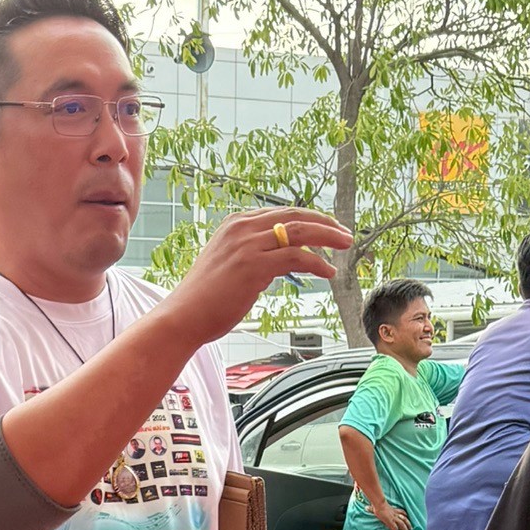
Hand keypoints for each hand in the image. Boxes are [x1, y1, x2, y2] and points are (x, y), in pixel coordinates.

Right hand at [166, 208, 353, 349]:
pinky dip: (317, 263)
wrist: (183, 316)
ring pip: (300, 232)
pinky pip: (297, 257)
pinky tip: (328, 272)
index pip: (280, 213)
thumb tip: (277, 260)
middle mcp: (241, 228)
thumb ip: (250, 254)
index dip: (308, 218)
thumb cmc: (204, 299)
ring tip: (346, 245)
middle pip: (295, 215)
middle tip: (345, 233)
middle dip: (325, 223)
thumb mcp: (227, 264)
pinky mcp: (254, 266)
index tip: (326, 228)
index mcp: (234, 223)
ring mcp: (248, 245)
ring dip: (328, 238)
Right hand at [371, 501, 411, 529]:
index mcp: (393, 510)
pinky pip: (395, 529)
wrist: (379, 504)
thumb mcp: (377, 506)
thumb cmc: (377, 504)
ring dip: (406, 529)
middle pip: (404, 518)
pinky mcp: (391, 522)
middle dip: (408, 523)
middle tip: (411, 528)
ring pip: (403, 524)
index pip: (401, 512)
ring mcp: (394, 518)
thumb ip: (372, 508)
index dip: (404, 514)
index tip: (406, 517)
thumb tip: (366, 507)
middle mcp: (395, 514)